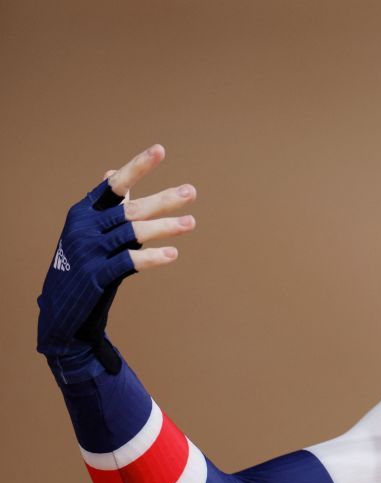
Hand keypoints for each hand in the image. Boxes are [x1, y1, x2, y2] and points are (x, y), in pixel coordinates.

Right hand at [37, 144, 196, 381]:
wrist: (61, 309)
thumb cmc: (82, 263)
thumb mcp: (88, 230)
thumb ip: (104, 204)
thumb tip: (111, 172)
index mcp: (84, 213)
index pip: (115, 186)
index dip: (137, 167)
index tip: (160, 149)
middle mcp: (84, 228)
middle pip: (130, 209)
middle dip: (162, 200)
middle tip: (191, 192)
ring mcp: (88, 252)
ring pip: (132, 234)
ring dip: (165, 227)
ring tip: (191, 223)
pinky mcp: (96, 276)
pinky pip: (128, 263)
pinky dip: (151, 258)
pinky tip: (173, 255)